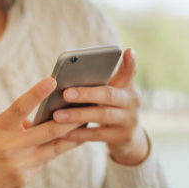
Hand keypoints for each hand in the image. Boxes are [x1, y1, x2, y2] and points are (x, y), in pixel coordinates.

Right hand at [0, 78, 82, 187]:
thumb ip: (11, 127)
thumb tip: (38, 122)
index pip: (19, 107)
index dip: (36, 93)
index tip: (52, 80)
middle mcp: (9, 147)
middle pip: (48, 130)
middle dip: (70, 119)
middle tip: (87, 106)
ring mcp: (19, 165)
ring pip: (54, 147)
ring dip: (72, 136)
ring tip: (86, 124)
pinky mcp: (24, 178)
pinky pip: (44, 161)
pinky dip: (54, 150)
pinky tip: (66, 143)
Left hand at [52, 48, 148, 165]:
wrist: (127, 135)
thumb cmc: (110, 106)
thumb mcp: (111, 91)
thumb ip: (97, 82)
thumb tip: (67, 75)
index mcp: (127, 86)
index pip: (130, 71)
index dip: (130, 62)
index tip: (128, 51)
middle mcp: (131, 101)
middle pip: (109, 95)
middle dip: (86, 94)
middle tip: (65, 94)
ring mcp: (128, 120)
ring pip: (102, 115)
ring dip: (78, 115)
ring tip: (57, 115)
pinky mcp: (121, 137)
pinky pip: (96, 135)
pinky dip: (78, 134)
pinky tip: (62, 133)